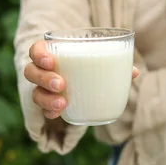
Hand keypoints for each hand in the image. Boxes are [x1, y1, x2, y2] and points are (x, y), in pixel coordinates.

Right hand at [25, 40, 139, 118]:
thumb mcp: (103, 63)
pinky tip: (58, 114)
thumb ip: (116, 65)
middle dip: (44, 78)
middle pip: (32, 71)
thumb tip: (133, 72)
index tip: (51, 61)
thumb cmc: (93, 66)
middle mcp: (44, 70)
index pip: (37, 49)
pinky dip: (49, 112)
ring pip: (35, 92)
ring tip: (63, 103)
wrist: (87, 83)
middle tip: (61, 84)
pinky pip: (42, 109)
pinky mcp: (49, 104)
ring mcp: (44, 88)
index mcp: (54, 53)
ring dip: (46, 98)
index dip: (39, 54)